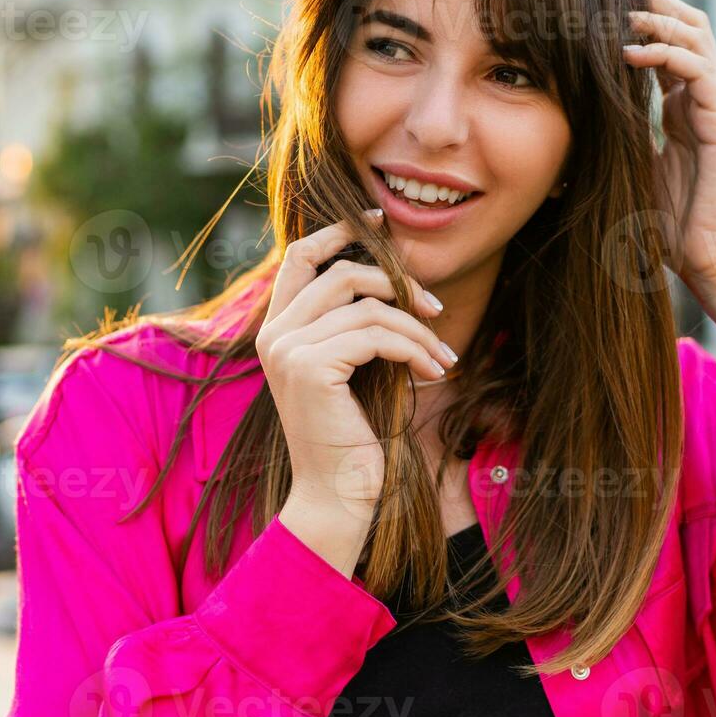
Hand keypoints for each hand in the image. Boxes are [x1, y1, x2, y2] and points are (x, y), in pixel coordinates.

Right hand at [256, 211, 453, 572]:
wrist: (338, 495)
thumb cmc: (351, 435)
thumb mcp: (352, 367)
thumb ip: (354, 323)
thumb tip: (393, 275)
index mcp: (276, 330)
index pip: (298, 256)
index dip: (339, 231)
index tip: (380, 221)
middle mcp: (274, 335)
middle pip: (342, 272)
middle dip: (398, 284)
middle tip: (436, 310)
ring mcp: (288, 350)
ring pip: (368, 306)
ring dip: (417, 329)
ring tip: (442, 357)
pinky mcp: (312, 368)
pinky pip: (378, 335)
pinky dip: (415, 349)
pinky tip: (433, 373)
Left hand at [622, 0, 715, 303]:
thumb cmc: (676, 228)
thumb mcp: (633, 173)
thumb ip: (617, 143)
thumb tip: (573, 127)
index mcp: (685, 110)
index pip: (667, 47)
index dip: (639, 23)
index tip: (597, 9)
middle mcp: (705, 101)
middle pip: (690, 27)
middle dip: (654, 4)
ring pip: (697, 38)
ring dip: (658, 19)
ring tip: (620, 11)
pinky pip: (700, 71)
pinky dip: (667, 54)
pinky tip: (631, 52)